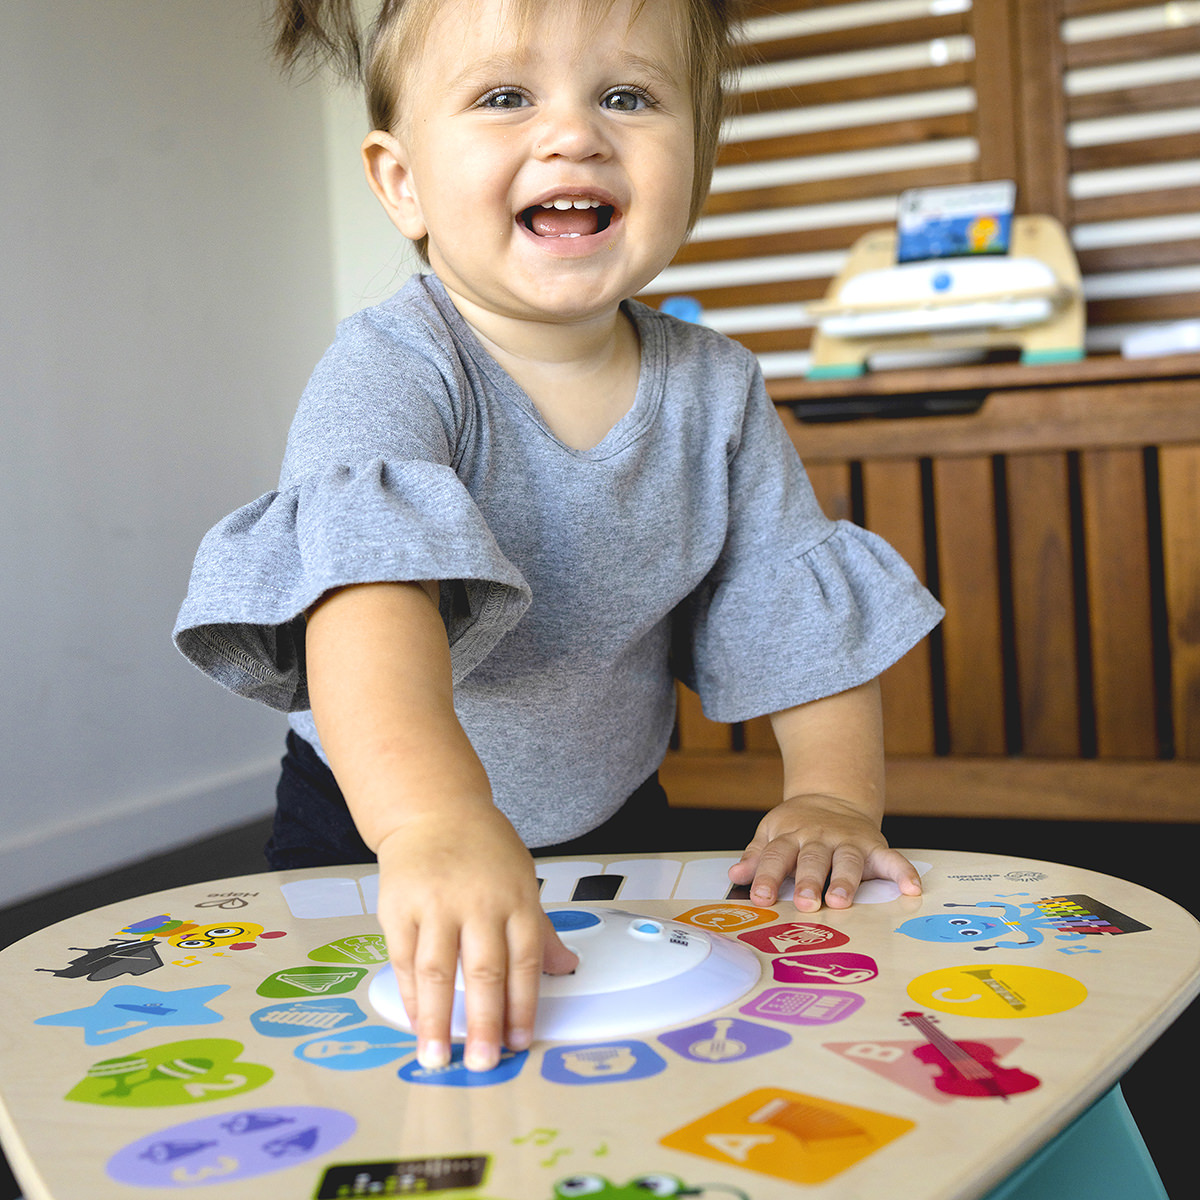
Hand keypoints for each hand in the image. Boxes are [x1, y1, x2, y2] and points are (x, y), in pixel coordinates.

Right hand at [374, 807, 576, 1072]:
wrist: (434, 808)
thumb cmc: (483, 848)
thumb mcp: (522, 879)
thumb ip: (540, 930)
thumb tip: (567, 968)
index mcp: (516, 897)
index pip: (524, 961)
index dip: (523, 1006)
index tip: (521, 1043)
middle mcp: (477, 902)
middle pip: (483, 971)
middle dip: (484, 1022)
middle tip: (484, 1062)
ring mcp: (435, 904)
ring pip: (437, 971)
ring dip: (437, 1021)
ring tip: (438, 1058)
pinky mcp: (398, 907)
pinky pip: (404, 960)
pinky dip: (410, 996)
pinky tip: (416, 1022)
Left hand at [728, 793, 921, 911]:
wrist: (831, 798)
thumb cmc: (797, 827)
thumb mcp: (771, 834)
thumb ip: (756, 857)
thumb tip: (735, 876)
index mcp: (790, 836)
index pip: (775, 856)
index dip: (765, 877)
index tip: (759, 898)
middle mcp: (819, 838)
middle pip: (812, 859)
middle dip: (808, 881)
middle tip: (805, 903)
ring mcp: (848, 841)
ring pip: (847, 860)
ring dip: (845, 880)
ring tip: (841, 900)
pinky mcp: (874, 846)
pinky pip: (892, 858)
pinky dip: (903, 872)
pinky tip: (912, 888)